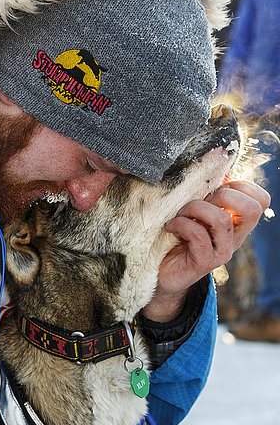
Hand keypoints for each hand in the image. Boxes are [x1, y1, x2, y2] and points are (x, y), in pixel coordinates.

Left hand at [142, 180, 270, 322]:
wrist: (163, 271)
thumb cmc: (177, 235)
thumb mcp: (194, 207)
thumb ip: (206, 187)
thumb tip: (216, 153)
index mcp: (236, 221)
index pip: (261, 200)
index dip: (241, 186)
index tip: (215, 190)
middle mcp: (235, 237)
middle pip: (252, 209)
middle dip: (222, 195)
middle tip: (198, 202)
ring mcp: (222, 252)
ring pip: (221, 220)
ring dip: (195, 208)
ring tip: (180, 214)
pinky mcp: (204, 263)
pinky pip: (198, 235)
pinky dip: (180, 224)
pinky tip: (171, 226)